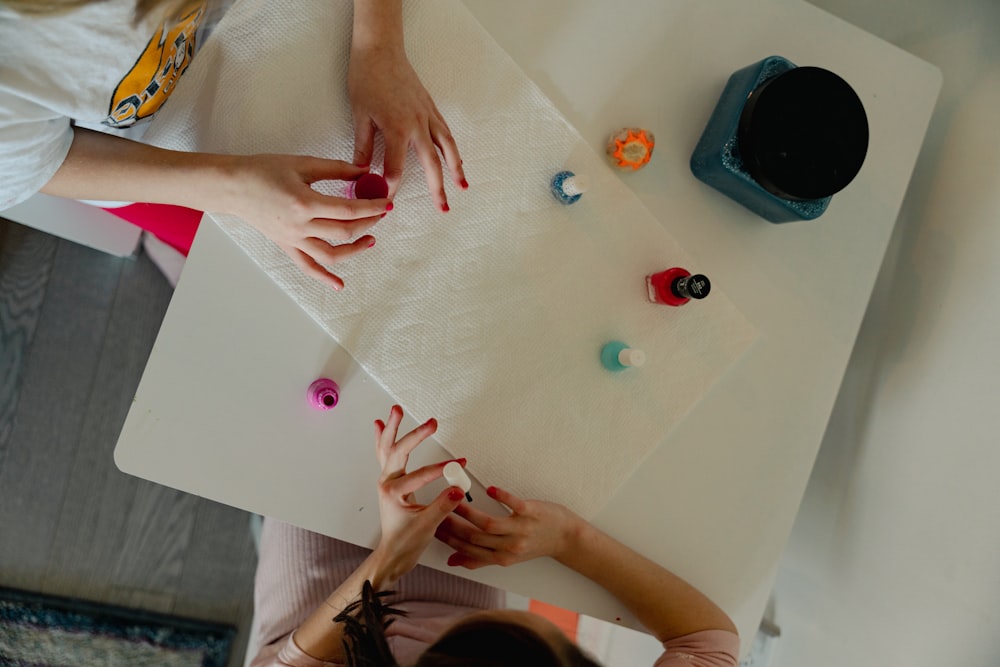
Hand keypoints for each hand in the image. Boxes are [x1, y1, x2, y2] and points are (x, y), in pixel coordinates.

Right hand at [222, 154, 390, 289]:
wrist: (233, 187)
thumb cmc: (263, 171)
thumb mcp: (302, 164)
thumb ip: (335, 169)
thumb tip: (363, 172)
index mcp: (305, 203)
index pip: (348, 210)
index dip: (371, 208)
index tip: (387, 204)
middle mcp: (300, 226)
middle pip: (344, 232)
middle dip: (367, 223)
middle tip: (380, 213)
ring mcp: (293, 240)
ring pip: (331, 255)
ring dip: (355, 250)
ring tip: (370, 240)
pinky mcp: (286, 246)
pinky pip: (308, 267)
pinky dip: (324, 278)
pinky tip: (340, 285)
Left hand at [348, 43, 465, 209]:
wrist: (380, 49)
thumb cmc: (367, 78)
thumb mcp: (360, 116)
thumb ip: (362, 148)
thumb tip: (360, 173)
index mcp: (397, 129)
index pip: (394, 169)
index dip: (390, 189)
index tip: (387, 204)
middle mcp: (417, 125)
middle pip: (431, 164)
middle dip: (437, 189)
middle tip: (442, 209)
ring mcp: (428, 115)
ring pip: (447, 148)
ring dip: (456, 169)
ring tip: (463, 187)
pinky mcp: (431, 108)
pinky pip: (446, 133)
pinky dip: (453, 149)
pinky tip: (457, 159)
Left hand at [372, 405, 465, 583]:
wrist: (393, 554)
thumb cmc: (406, 542)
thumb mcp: (427, 526)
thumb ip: (442, 506)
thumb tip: (457, 488)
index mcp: (393, 492)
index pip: (421, 475)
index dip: (443, 470)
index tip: (460, 466)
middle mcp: (387, 482)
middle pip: (399, 451)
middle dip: (416, 435)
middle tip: (432, 423)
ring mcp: (387, 480)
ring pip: (387, 448)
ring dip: (392, 428)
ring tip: (396, 410)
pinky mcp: (391, 481)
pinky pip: (385, 455)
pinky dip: (382, 439)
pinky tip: (379, 425)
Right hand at [435, 486, 583, 568]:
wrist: (567, 538)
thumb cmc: (536, 544)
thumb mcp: (507, 557)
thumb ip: (478, 559)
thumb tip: (453, 561)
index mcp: (501, 558)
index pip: (468, 550)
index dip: (448, 540)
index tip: (431, 527)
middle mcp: (509, 546)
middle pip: (474, 537)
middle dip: (452, 526)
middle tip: (436, 511)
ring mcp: (521, 529)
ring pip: (489, 524)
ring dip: (469, 513)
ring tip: (454, 500)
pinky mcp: (532, 512)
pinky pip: (515, 505)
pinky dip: (502, 497)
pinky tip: (490, 490)